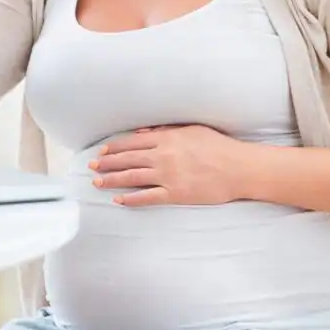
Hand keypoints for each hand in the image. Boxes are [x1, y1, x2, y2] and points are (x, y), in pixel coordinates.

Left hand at [88, 125, 251, 206]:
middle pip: (127, 159)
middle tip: (91, 168)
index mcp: (166, 139)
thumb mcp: (192, 130)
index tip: (101, 152)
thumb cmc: (218, 146)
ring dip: (112, 180)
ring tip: (97, 183)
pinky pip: (148, 197)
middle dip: (106, 164)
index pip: (132, 143)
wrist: (239, 168)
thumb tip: (142, 133)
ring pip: (132, 177)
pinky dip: (131, 199)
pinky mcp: (175, 194)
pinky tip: (119, 200)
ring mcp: (168, 176)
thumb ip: (166, 130)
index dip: (114, 148)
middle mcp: (163, 156)